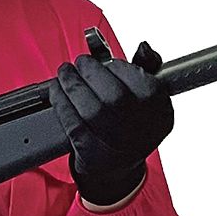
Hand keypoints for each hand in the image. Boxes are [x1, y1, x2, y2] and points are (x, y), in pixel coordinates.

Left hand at [47, 42, 173, 205]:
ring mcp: (117, 145)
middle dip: (90, 72)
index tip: (104, 62)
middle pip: (115, 96)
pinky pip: (74, 124)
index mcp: (160, 111)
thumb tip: (144, 47)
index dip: (117, 66)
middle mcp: (142, 131)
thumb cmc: (131, 124)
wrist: (117, 168)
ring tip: (64, 73)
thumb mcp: (148, 97)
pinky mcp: (93, 155)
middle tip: (79, 63)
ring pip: (92, 110)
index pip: (142, 82)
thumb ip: (148, 67)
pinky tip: (56, 91)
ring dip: (72, 85)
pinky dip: (62, 104)